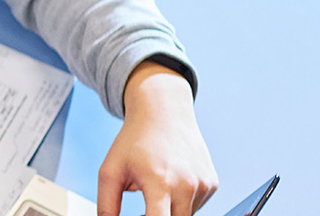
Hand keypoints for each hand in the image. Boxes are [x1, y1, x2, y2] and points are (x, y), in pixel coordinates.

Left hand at [98, 62, 216, 215]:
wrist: (164, 113)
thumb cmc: (134, 142)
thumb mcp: (110, 171)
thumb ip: (107, 204)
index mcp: (160, 182)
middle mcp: (187, 185)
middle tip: (144, 207)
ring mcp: (203, 185)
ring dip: (169, 210)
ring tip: (155, 185)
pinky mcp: (212, 184)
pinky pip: (196, 205)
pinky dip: (181, 201)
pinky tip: (171, 180)